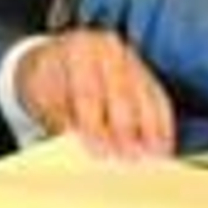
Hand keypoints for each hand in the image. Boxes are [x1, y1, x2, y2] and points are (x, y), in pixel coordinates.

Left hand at [15, 29, 174, 158]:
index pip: (88, 91)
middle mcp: (109, 49)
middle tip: (128, 159)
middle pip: (121, 92)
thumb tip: (77, 144)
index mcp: (79, 49)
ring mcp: (131, 59)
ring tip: (152, 158)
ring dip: (150, 129)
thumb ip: (60, 117)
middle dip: (125, 128)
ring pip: (145, 95)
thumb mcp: (44, 96)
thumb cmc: (48, 82)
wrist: (56, 60)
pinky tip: (164, 146)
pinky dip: (163, 124)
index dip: (94, 124)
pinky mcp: (147, 73)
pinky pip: (159, 99)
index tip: (100, 153)